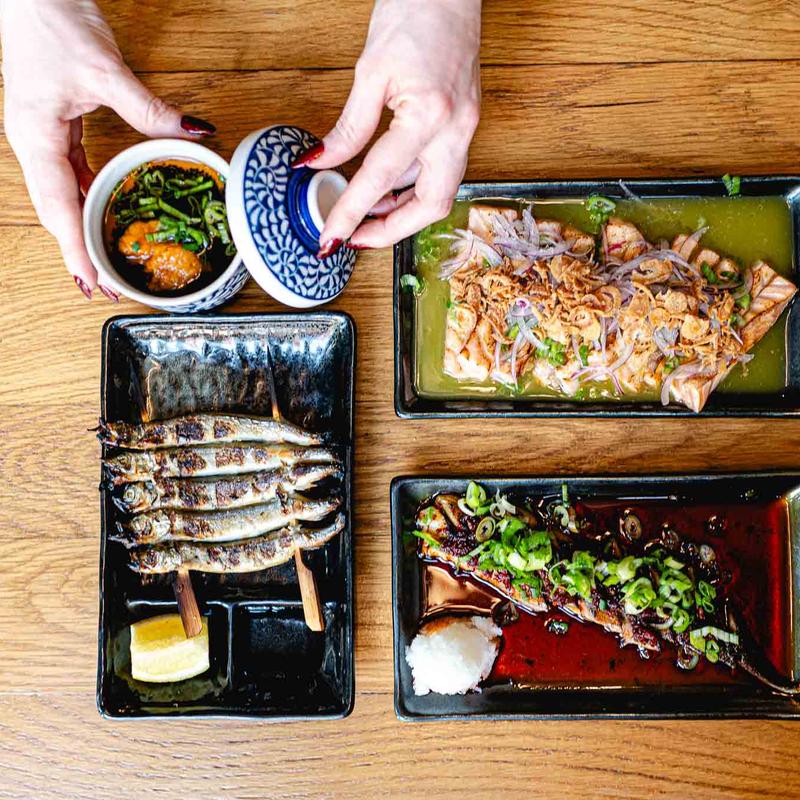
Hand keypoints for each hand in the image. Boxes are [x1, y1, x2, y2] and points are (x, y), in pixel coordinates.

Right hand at [0, 0, 215, 299]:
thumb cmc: (52, 21)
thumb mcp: (105, 70)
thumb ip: (148, 109)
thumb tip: (193, 132)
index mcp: (35, 138)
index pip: (58, 208)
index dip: (75, 250)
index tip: (92, 283)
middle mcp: (32, 143)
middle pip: (56, 210)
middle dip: (77, 251)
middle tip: (104, 287)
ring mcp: (41, 136)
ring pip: (61, 195)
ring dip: (81, 228)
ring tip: (103, 260)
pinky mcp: (53, 126)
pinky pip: (70, 173)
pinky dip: (86, 196)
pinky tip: (104, 209)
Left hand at [293, 0, 480, 256]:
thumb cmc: (415, 11)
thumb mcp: (369, 70)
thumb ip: (349, 127)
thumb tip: (323, 162)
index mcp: (430, 115)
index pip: (381, 178)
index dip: (351, 212)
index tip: (330, 236)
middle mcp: (456, 131)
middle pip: (430, 206)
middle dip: (392, 230)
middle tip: (357, 237)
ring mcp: (466, 129)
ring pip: (439, 193)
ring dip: (403, 211)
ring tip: (366, 214)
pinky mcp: (464, 125)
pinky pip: (441, 170)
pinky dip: (412, 186)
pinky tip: (387, 188)